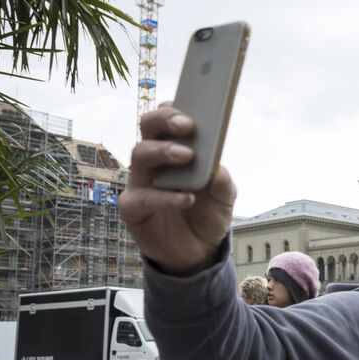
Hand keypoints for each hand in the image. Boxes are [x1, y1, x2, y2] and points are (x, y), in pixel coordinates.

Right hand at [117, 104, 235, 275]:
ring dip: (163, 151)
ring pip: (140, 155)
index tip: (192, 108)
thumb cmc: (208, 213)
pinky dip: (164, 197)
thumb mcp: (224, 195)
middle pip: (148, 127)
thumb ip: (222, 179)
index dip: (174, 109)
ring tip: (188, 156)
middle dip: (165, 120)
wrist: (199, 251)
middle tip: (187, 125)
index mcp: (174, 148)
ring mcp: (140, 182)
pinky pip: (142, 197)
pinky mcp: (133, 208)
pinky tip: (186, 198)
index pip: (166, 118)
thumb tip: (215, 166)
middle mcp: (154, 160)